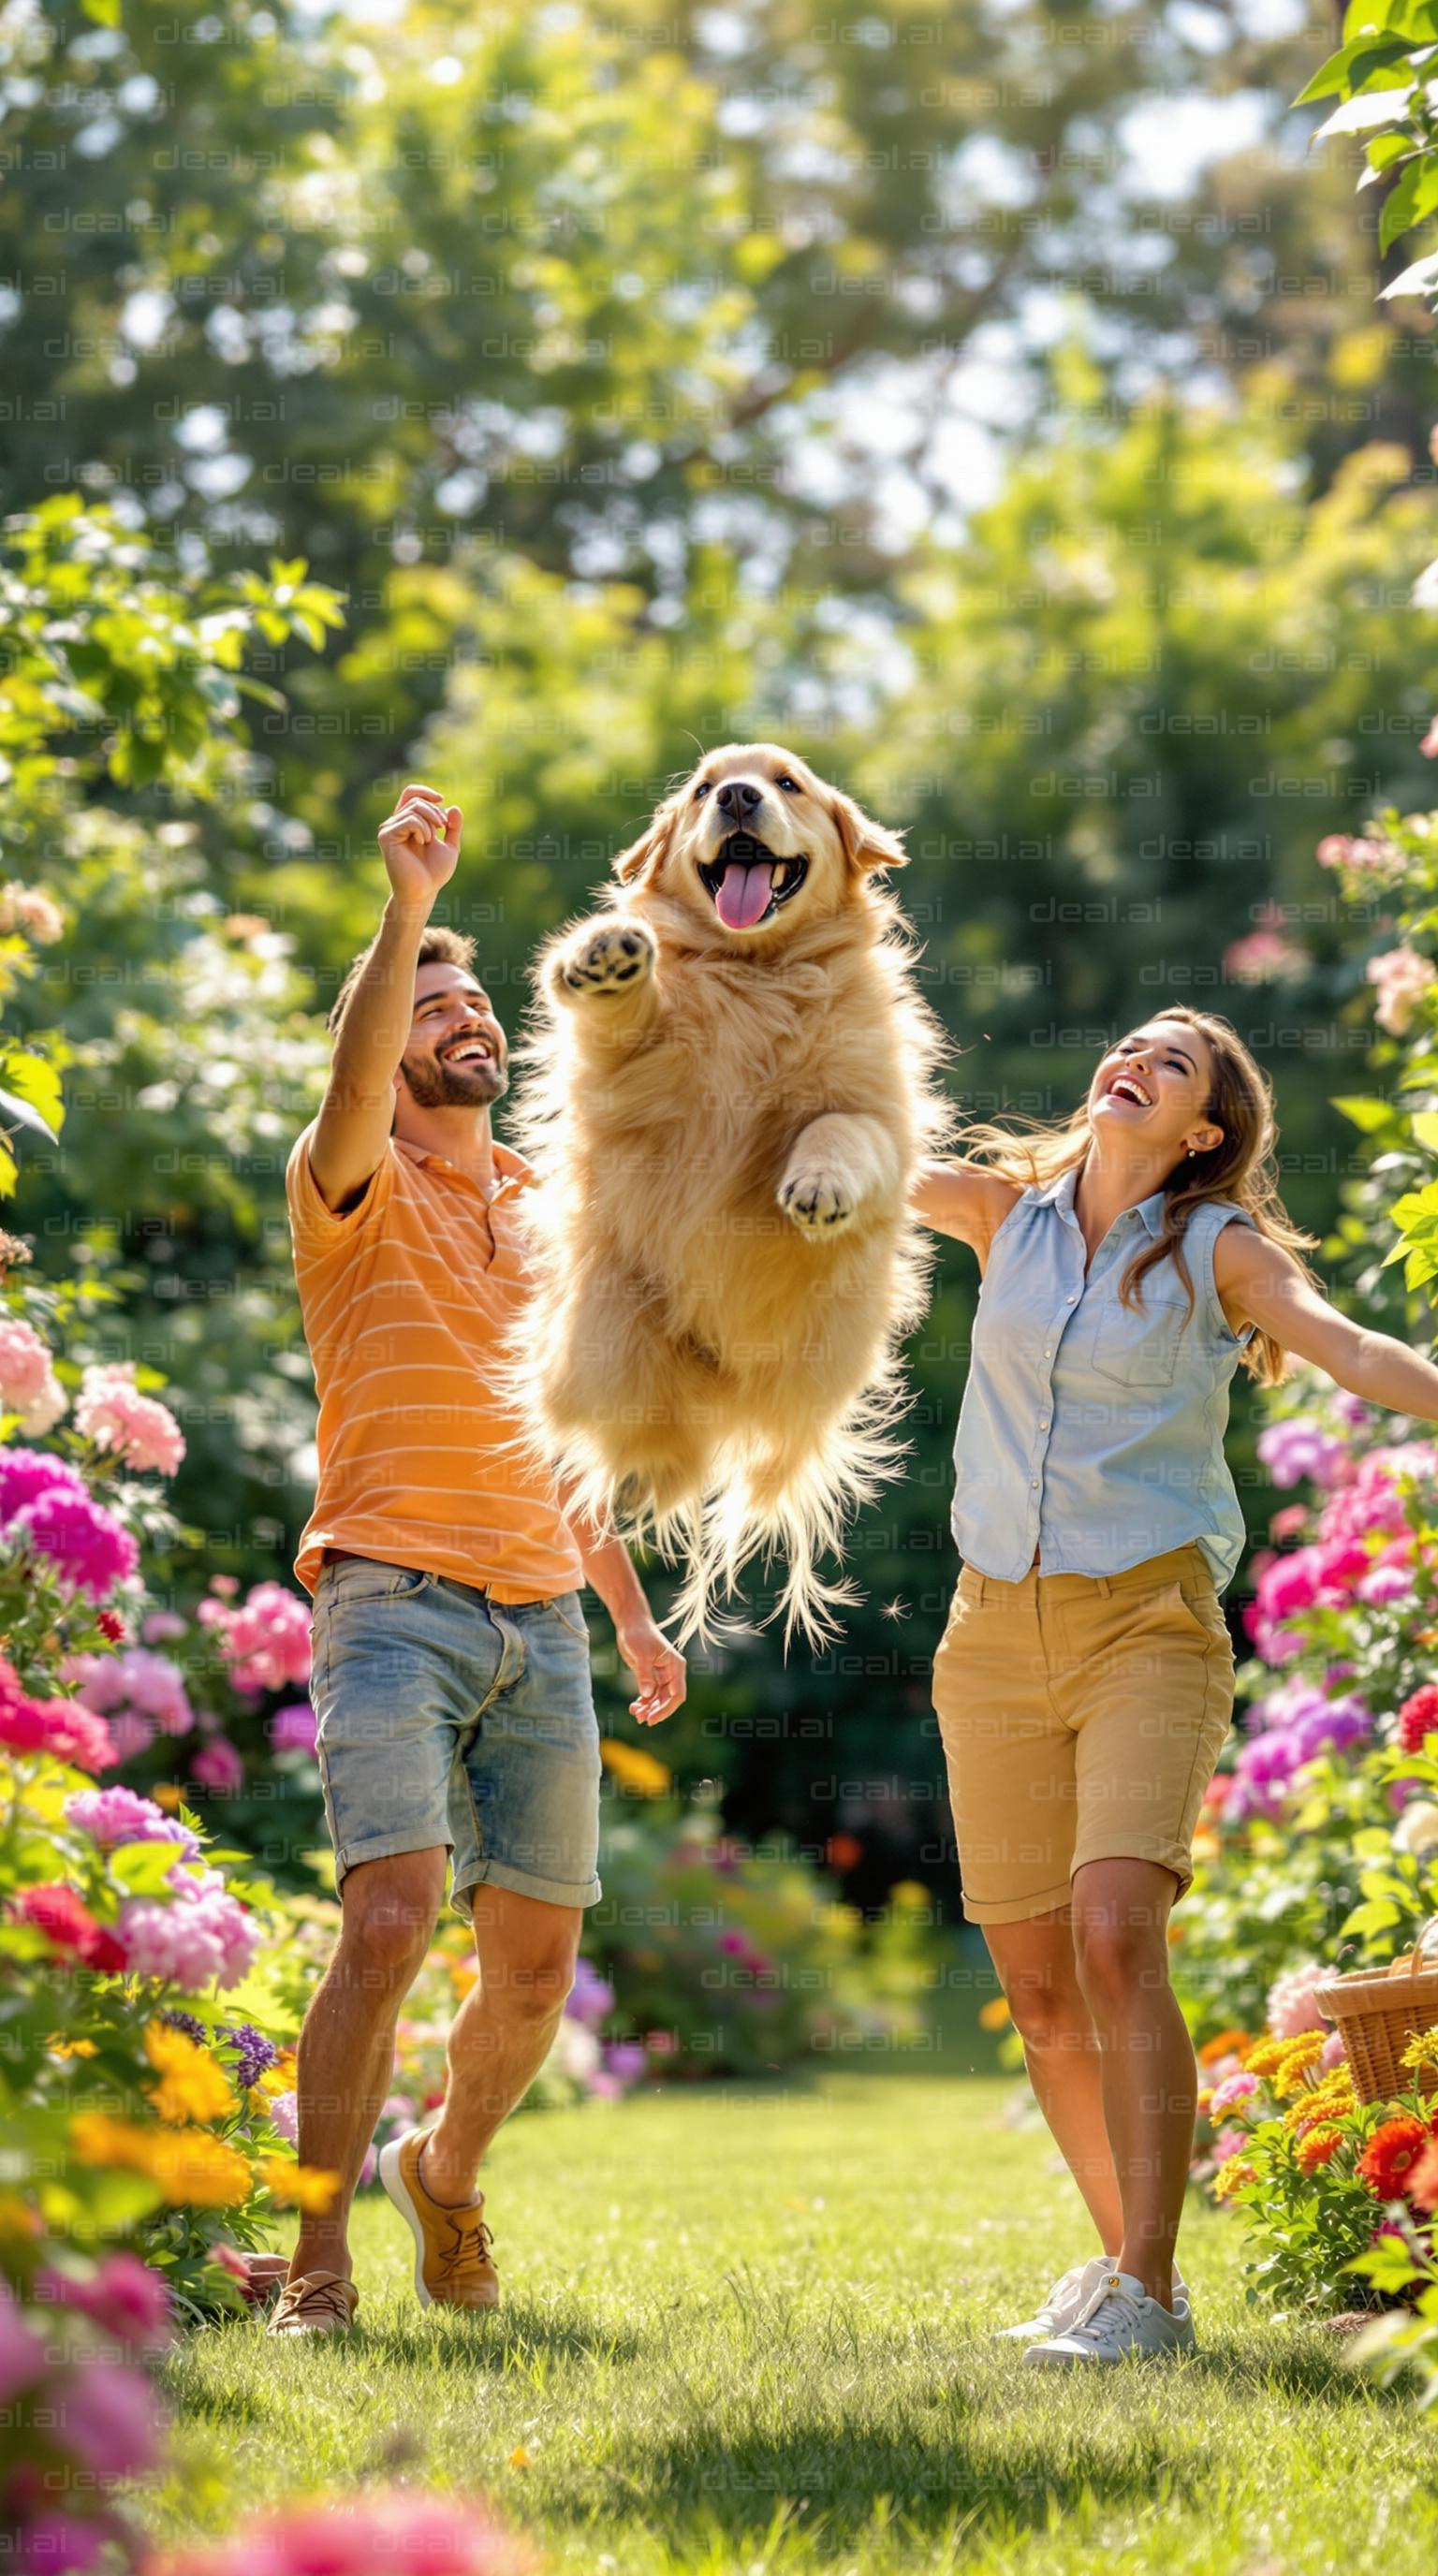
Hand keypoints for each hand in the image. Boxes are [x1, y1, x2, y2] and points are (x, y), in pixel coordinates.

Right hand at [378, 781, 461, 910]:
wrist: (423, 891)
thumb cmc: (434, 873)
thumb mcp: (450, 847)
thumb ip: (453, 828)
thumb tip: (453, 807)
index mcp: (407, 823)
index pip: (411, 793)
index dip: (426, 792)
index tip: (441, 800)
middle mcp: (395, 824)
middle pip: (416, 801)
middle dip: (435, 812)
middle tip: (442, 828)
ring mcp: (388, 829)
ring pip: (414, 808)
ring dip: (430, 822)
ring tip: (430, 841)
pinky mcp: (386, 836)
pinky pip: (409, 820)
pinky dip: (422, 829)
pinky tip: (422, 842)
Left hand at [616, 1618, 685, 1725]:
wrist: (630, 1624)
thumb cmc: (639, 1635)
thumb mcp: (641, 1654)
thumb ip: (645, 1675)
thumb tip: (646, 1695)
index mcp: (676, 1667)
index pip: (677, 1694)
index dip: (667, 1708)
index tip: (652, 1718)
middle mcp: (671, 1673)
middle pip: (668, 1700)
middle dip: (656, 1711)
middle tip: (641, 1719)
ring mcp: (661, 1676)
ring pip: (658, 1699)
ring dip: (648, 1709)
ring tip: (635, 1714)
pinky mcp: (650, 1677)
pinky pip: (649, 1695)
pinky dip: (642, 1703)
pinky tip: (633, 1708)